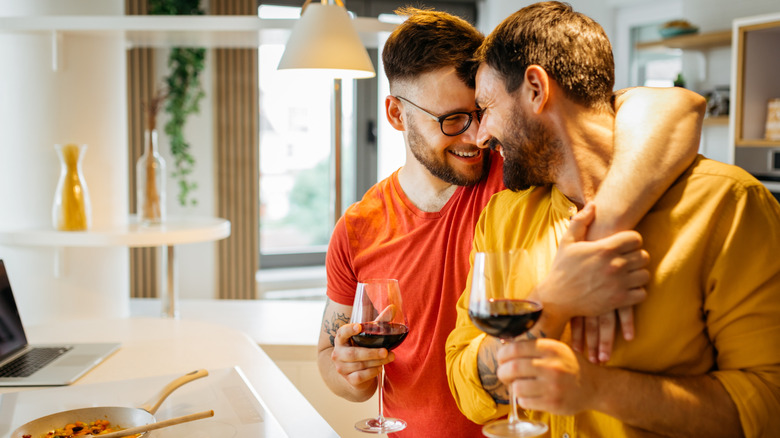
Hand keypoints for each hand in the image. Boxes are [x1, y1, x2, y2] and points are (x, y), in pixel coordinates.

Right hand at [330, 322, 394, 391]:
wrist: (356, 374)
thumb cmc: (363, 348)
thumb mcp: (369, 336)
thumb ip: (380, 322)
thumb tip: (393, 307)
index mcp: (341, 340)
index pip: (341, 333)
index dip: (349, 330)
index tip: (359, 327)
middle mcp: (338, 354)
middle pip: (353, 354)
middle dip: (371, 353)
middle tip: (386, 351)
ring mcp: (341, 368)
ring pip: (359, 365)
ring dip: (376, 362)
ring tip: (389, 357)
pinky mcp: (348, 379)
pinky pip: (360, 377)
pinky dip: (371, 373)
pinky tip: (379, 368)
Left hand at [496, 338, 598, 415]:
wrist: (595, 386)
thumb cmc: (570, 366)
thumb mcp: (556, 349)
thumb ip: (533, 348)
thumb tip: (505, 350)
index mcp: (550, 348)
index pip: (515, 348)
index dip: (502, 354)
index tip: (501, 359)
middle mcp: (552, 366)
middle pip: (513, 368)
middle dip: (503, 372)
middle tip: (504, 374)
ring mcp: (553, 386)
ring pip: (517, 387)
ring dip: (513, 387)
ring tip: (519, 385)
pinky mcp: (553, 403)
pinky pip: (525, 402)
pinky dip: (522, 399)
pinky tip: (530, 395)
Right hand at [537, 203, 649, 320]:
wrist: (556, 299)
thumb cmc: (562, 269)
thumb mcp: (567, 242)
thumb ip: (581, 221)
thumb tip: (593, 204)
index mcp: (605, 248)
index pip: (636, 238)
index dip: (631, 241)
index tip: (623, 247)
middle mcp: (615, 265)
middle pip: (644, 256)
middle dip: (635, 257)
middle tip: (625, 261)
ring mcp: (619, 284)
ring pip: (644, 274)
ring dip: (637, 275)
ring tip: (626, 275)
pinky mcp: (619, 300)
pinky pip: (642, 293)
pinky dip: (636, 292)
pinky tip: (625, 289)